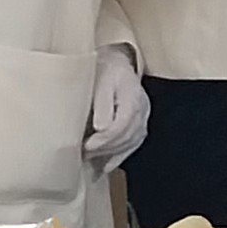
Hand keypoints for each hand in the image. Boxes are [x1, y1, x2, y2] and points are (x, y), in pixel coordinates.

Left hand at [84, 43, 149, 163]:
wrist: (117, 61)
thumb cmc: (105, 68)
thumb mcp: (100, 79)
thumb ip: (102, 101)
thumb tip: (101, 127)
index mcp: (132, 96)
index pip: (121, 125)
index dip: (104, 139)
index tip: (86, 147)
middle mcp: (142, 109)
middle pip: (126, 137)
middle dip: (104, 149)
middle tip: (83, 155)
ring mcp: (143, 118)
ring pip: (130, 143)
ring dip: (110, 154)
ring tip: (90, 160)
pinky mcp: (140, 124)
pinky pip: (133, 144)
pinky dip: (119, 157)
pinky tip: (105, 166)